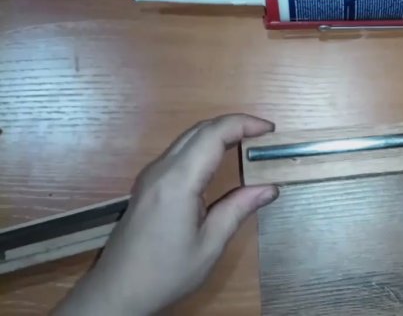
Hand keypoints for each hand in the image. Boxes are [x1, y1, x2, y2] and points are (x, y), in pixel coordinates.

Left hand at [54, 114, 277, 315]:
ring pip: (188, 138)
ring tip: (249, 144)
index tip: (270, 131)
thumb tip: (269, 188)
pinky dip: (205, 146)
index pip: (213, 135)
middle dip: (234, 124)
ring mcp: (151, 176)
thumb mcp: (210, 245)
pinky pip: (180, 152)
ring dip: (219, 134)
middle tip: (265, 137)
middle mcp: (161, 170)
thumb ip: (239, 209)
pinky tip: (222, 160)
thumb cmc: (166, 273)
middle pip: (200, 130)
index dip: (244, 124)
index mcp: (178, 182)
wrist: (117, 292)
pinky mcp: (148, 185)